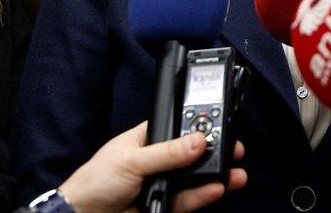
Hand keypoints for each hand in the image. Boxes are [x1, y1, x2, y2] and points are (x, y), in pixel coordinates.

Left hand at [58, 122, 246, 212]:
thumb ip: (167, 152)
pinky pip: (188, 200)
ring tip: (234, 174)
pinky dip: (203, 195)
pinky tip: (216, 188)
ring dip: (215, 176)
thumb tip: (197, 140)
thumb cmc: (95, 181)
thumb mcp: (132, 160)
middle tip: (235, 150)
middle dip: (213, 152)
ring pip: (194, 179)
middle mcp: (157, 161)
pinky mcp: (164, 205)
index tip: (220, 126)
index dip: (199, 127)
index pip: (178, 128)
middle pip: (191, 155)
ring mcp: (162, 184)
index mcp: (146, 139)